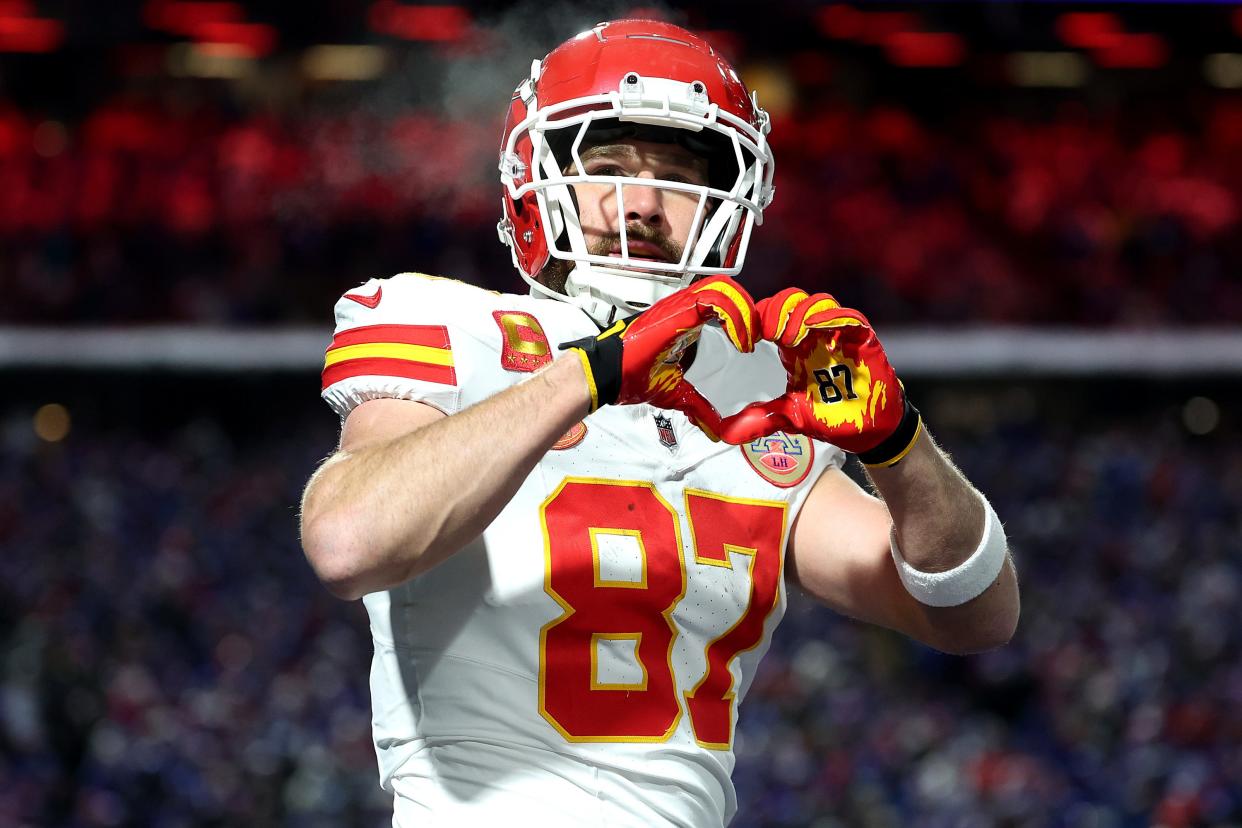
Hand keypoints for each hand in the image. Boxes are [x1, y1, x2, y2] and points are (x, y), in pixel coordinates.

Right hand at [560, 276, 757, 438]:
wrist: (605, 375)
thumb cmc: (630, 377)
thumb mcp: (676, 394)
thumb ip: (698, 408)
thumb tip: (715, 431)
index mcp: (686, 323)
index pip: (723, 302)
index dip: (743, 317)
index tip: (749, 345)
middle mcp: (684, 309)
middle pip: (727, 288)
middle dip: (749, 311)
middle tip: (753, 339)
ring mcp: (680, 307)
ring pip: (724, 287)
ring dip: (744, 313)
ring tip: (747, 341)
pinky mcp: (677, 311)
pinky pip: (714, 298)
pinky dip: (734, 316)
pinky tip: (738, 341)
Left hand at [717, 288, 920, 464]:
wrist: (869, 431)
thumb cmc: (833, 417)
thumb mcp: (791, 417)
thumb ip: (762, 419)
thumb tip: (727, 433)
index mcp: (794, 347)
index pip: (771, 315)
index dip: (755, 319)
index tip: (742, 339)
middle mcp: (814, 335)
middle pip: (791, 301)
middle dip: (775, 311)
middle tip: (766, 334)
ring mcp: (839, 335)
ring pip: (818, 303)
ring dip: (800, 314)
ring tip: (789, 338)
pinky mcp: (862, 339)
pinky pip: (849, 318)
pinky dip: (832, 317)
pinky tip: (816, 326)